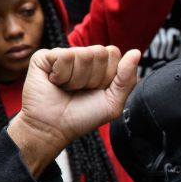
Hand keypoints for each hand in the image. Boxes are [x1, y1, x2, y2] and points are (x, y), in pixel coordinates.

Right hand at [9, 46, 139, 170]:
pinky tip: (54, 83)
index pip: (113, 53)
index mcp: (99, 64)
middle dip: (92, 78)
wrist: (53, 129)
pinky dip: (61, 76)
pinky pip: (64, 56)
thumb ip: (127, 79)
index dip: (107, 75)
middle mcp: (81, 56)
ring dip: (76, 80)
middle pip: (99, 52)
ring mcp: (62, 54)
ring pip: (82, 54)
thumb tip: (136, 52)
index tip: (96, 90)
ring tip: (66, 89)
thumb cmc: (81, 117)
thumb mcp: (112, 103)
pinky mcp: (44, 56)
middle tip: (79, 91)